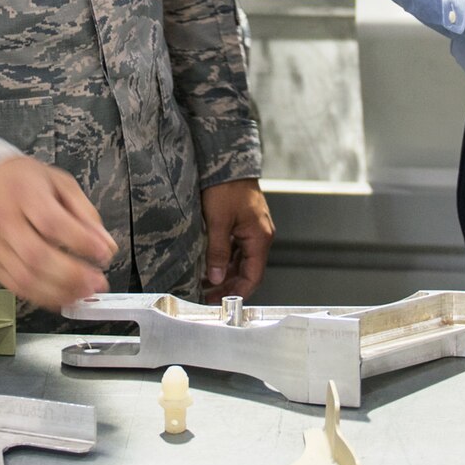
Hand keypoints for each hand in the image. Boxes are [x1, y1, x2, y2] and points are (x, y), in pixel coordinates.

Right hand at [0, 154, 118, 309]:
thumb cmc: (23, 182)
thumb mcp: (58, 182)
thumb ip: (84, 212)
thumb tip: (106, 245)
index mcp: (24, 193)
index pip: (52, 223)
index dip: (81, 242)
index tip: (105, 254)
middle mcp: (4, 222)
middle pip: (37, 257)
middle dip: (73, 275)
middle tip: (99, 282)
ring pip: (25, 279)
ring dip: (60, 292)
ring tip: (86, 293)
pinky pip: (16, 288)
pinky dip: (43, 297)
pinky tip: (64, 297)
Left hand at [201, 178, 272, 300]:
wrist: (227, 162)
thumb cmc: (226, 187)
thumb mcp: (218, 222)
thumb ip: (217, 252)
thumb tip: (215, 278)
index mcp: (260, 237)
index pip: (253, 276)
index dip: (237, 292)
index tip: (220, 302)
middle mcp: (260, 236)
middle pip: (248, 271)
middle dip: (229, 286)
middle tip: (207, 296)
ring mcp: (252, 230)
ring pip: (241, 261)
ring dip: (225, 274)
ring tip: (205, 284)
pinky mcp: (244, 224)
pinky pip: (237, 249)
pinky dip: (225, 260)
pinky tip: (210, 265)